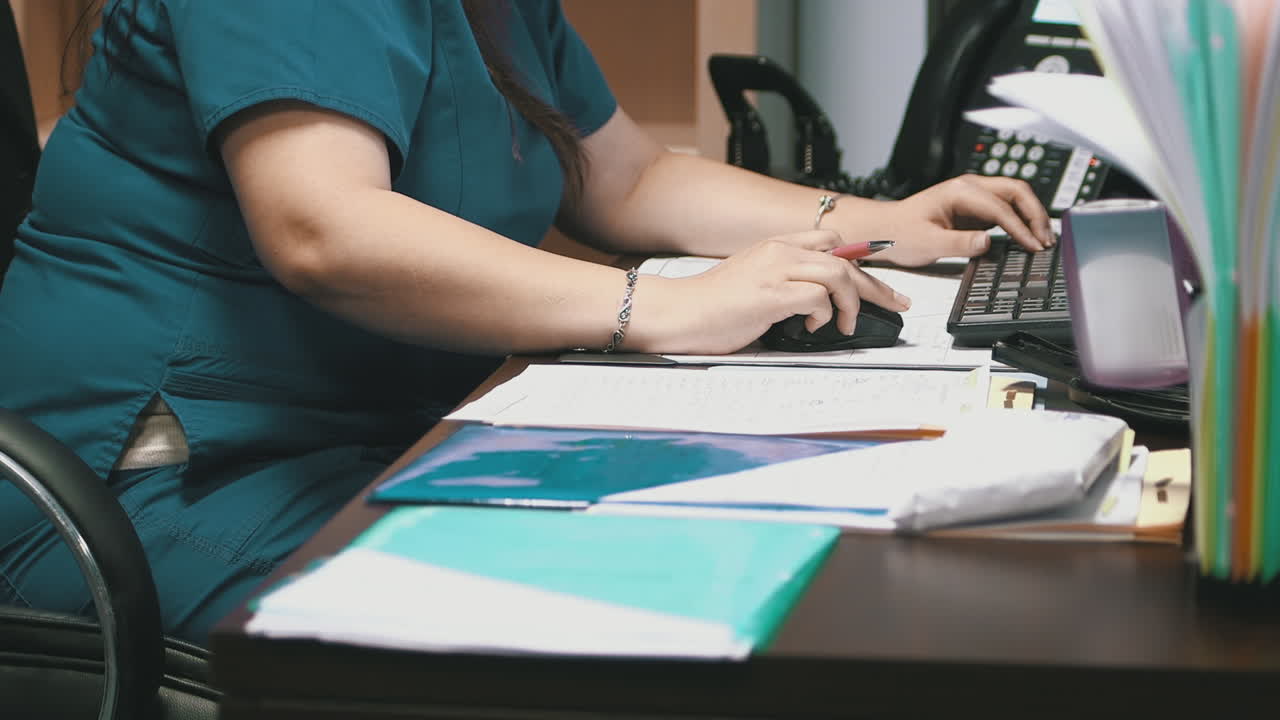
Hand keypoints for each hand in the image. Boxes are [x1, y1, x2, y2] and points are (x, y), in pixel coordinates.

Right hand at [631, 230, 910, 354]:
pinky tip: (813, 325)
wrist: (678, 313)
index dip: (862, 261)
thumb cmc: (711, 306)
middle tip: (895, 303)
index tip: (880, 281)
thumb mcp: (753, 282)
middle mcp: (778, 251)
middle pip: (845, 258)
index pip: (832, 243)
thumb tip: (816, 302)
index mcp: (774, 246)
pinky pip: (818, 298)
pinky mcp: (770, 294)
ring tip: (847, 323)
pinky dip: (825, 314)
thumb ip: (784, 282)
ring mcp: (775, 270)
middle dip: (876, 285)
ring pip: (839, 273)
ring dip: (853, 301)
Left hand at [833, 175, 1053, 266]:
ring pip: (1015, 197)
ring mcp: (974, 197)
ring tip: (1043, 241)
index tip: (1032, 246)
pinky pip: (1006, 210)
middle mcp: (969, 187)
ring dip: (1031, 216)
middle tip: (1046, 240)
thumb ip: (958, 243)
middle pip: (1016, 191)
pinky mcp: (975, 209)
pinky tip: (1027, 239)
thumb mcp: (927, 243)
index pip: (1000, 206)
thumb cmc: (900, 233)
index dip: (1020, 227)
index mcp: (959, 190)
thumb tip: (987, 242)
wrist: (885, 230)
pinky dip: (1021, 222)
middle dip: (1035, 214)